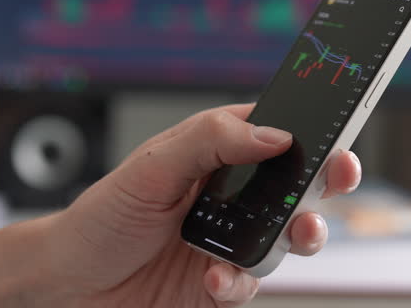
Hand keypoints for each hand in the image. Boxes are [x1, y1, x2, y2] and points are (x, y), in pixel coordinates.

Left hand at [40, 103, 361, 306]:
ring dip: (303, 233)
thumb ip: (211, 141)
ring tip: (297, 232)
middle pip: (300, 184)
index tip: (335, 127)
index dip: (310, 129)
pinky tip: (217, 278)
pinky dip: (239, 282)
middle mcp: (234, 197)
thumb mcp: (152, 165)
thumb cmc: (105, 214)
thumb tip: (272, 134)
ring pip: (291, 236)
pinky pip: (251, 283)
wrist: (72, 282)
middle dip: (329, 179)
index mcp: (220, 156)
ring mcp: (232, 241)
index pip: (276, 133)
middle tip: (339, 173)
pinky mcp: (223, 283)